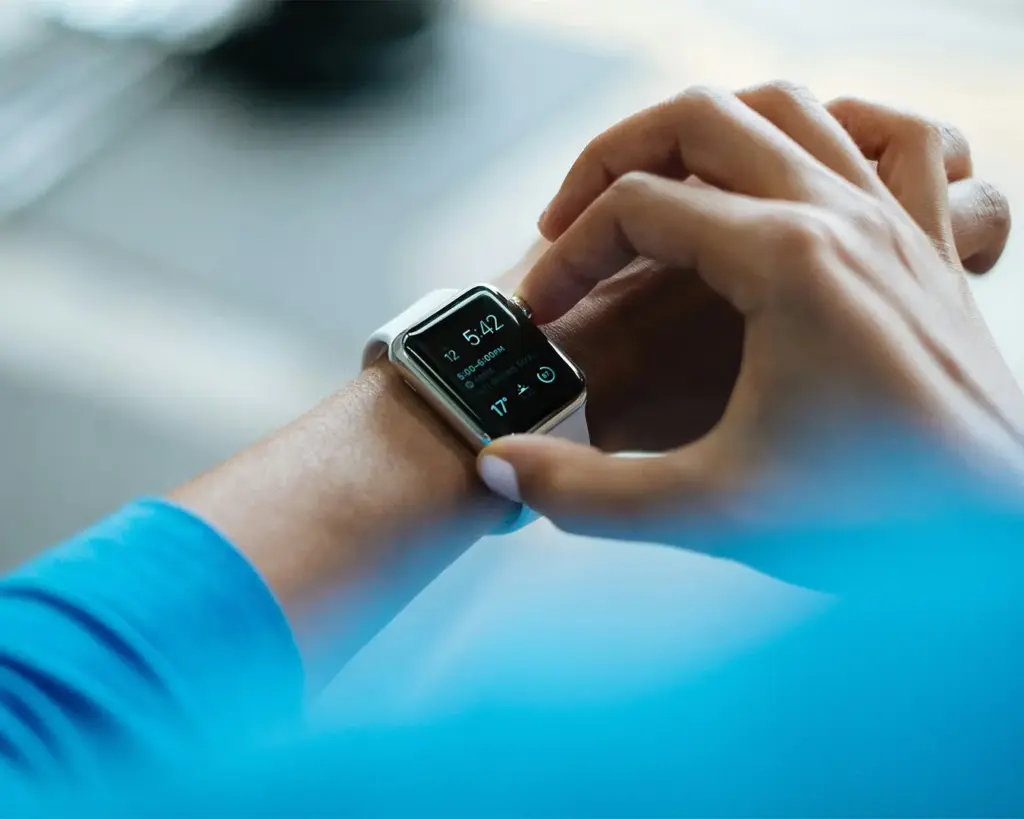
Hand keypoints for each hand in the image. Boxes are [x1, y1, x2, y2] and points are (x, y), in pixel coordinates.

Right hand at [477, 84, 1021, 545]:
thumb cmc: (879, 519)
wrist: (1002, 539)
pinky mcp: (925, 248)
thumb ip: (587, 493)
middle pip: (699, 119)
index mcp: (785, 260)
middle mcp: (842, 215)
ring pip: (789, 107)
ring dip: (707, 130)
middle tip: (568, 221)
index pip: (636, 208)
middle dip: (612, 158)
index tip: (542, 319)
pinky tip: (806, 164)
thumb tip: (498, 470)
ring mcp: (893, 220)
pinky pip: (898, 140)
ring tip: (658, 187)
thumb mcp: (711, 510)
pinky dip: (843, 127)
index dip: (566, 258)